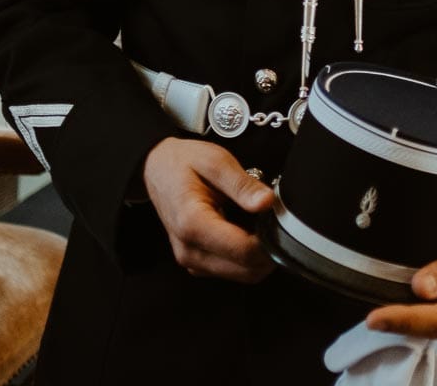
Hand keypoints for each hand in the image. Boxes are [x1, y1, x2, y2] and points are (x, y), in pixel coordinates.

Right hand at [142, 137, 273, 281]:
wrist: (156, 169)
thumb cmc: (183, 163)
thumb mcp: (216, 161)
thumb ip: (243, 184)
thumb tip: (267, 203)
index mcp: (192, 224)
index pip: (244, 251)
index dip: (270, 241)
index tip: (280, 221)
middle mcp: (189, 250)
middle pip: (246, 270)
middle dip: (269, 250)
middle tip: (276, 221)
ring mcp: (191, 260)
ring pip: (242, 275)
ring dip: (259, 256)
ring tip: (260, 225)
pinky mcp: (196, 263)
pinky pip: (231, 270)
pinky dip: (246, 258)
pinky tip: (246, 232)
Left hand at [365, 230, 436, 337]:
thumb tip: (419, 287)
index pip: (434, 322)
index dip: (402, 320)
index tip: (373, 320)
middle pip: (431, 334)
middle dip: (405, 323)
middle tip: (377, 314)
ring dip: (418, 322)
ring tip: (396, 308)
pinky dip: (431, 323)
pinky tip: (425, 306)